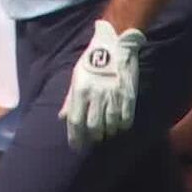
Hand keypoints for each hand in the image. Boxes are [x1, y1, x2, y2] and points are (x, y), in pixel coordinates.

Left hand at [59, 20, 144, 148]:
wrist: (115, 45)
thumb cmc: (92, 61)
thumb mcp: (76, 78)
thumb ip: (70, 100)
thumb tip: (62, 117)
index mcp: (81, 91)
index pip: (76, 122)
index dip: (75, 138)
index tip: (76, 146)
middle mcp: (97, 96)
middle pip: (93, 128)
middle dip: (92, 137)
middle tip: (93, 139)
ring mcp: (114, 97)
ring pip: (110, 126)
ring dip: (107, 133)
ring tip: (106, 132)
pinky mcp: (129, 97)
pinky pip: (126, 120)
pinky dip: (122, 126)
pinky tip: (119, 125)